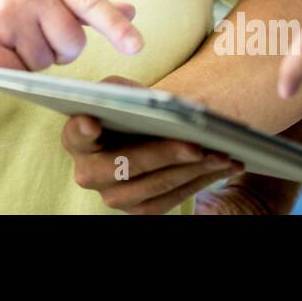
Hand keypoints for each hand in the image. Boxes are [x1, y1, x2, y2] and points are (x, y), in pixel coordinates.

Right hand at [0, 0, 142, 69]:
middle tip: (37, 33)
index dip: (115, 26)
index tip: (136, 46)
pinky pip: (20, 73)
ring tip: (13, 38)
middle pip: (71, 44)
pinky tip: (0, 50)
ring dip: (34, 60)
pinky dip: (14, 69)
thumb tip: (131, 11)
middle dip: (60, 49)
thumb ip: (87, 4)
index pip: (90, 2)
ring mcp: (5, 15)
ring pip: (45, 63)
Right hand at [62, 76, 243, 213]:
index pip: (76, 133)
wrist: (144, 134)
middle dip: (162, 154)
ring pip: (155, 186)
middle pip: (123, 165)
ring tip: (222, 154)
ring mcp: (114, 196)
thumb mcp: (123, 92)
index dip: (83, 130)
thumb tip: (152, 101)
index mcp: (77, 139)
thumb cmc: (131, 108)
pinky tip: (226, 165)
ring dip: (193, 170)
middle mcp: (88, 173)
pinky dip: (202, 181)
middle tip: (195, 144)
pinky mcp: (140, 210)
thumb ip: (125, 90)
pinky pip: (173, 199)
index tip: (93, 121)